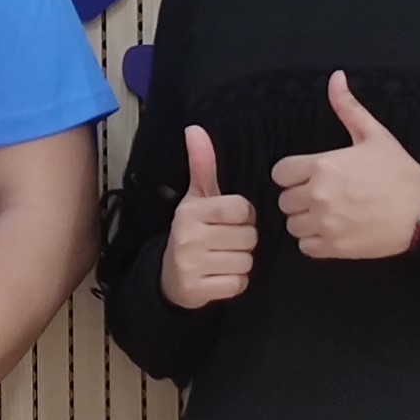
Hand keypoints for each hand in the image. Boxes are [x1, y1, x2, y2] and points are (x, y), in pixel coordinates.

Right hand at [157, 124, 260, 307]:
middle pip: (249, 237)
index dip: (243, 216)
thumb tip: (195, 129)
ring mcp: (192, 265)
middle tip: (225, 242)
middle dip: (243, 241)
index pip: (241, 209)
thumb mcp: (196, 198)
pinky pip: (239, 284)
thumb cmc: (192, 232)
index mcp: (191, 211)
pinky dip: (235, 282)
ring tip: (222, 258)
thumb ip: (202, 165)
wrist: (170, 277)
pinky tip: (220, 276)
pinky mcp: (199, 290)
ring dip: (240, 262)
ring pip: (246, 261)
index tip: (230, 220)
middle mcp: (189, 236)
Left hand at [273, 74, 419, 261]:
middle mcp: (318, 195)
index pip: (280, 174)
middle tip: (322, 196)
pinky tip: (332, 231)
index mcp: (322, 166)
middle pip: (284, 201)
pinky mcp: (334, 247)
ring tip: (327, 215)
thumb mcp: (374, 134)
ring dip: (305, 221)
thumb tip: (335, 77)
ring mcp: (325, 223)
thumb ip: (348, 107)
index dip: (292, 174)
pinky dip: (315, 241)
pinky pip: (306, 247)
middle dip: (299, 197)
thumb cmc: (398, 171)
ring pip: (293, 225)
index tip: (308, 176)